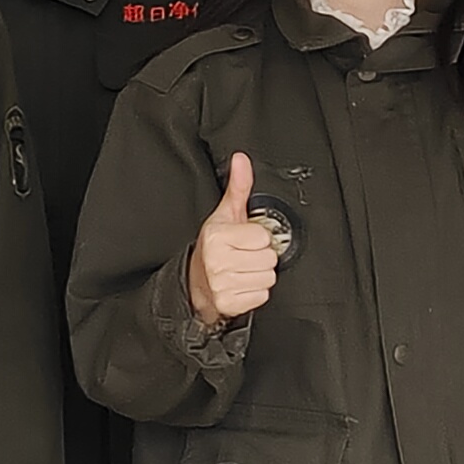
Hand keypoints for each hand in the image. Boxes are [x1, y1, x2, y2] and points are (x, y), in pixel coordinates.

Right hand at [187, 151, 280, 327]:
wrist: (194, 283)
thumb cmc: (213, 247)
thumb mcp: (224, 215)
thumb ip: (238, 187)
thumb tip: (241, 160)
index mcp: (217, 236)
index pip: (263, 237)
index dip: (258, 238)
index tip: (245, 240)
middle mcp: (218, 261)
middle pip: (269, 259)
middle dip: (260, 257)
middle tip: (244, 255)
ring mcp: (223, 284)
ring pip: (267, 278)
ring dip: (259, 275)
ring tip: (243, 269)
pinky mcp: (230, 303)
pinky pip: (262, 295)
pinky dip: (255, 292)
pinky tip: (242, 284)